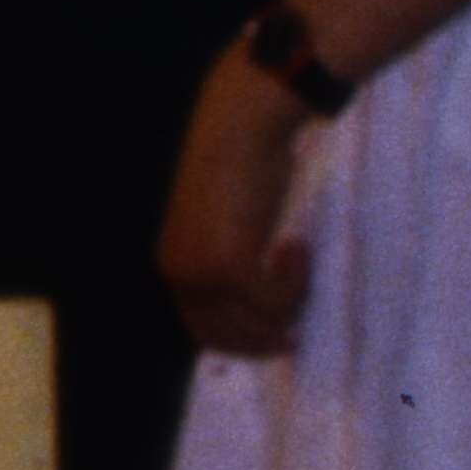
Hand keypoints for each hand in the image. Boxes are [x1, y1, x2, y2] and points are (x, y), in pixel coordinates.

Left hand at [155, 46, 315, 354]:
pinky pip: (275, 303)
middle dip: (263, 340)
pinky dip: (294, 284)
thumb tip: (253, 292)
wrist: (239, 129)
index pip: (203, 330)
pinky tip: (297, 246)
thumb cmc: (237, 164)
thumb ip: (227, 258)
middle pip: (227, 338)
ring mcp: (204, 276)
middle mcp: (181, 278)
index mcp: (173, 268)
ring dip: (286, 303)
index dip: (241, 339)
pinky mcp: (232, 269)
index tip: (274, 333)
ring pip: (257, 323)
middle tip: (294, 333)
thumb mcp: (224, 223)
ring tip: (297, 257)